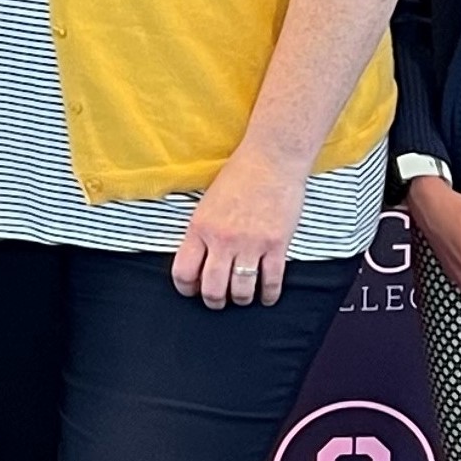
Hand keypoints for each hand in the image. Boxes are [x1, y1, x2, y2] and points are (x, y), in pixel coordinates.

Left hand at [174, 149, 305, 310]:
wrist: (272, 159)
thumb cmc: (239, 176)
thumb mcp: (207, 203)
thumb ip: (202, 232)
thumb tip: (199, 260)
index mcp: (199, 228)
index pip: (183, 272)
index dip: (186, 289)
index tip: (192, 291)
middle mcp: (222, 239)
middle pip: (212, 289)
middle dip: (213, 301)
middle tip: (217, 301)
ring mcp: (250, 244)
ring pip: (241, 290)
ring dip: (241, 300)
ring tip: (242, 298)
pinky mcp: (276, 245)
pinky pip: (271, 282)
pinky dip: (268, 295)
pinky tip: (266, 297)